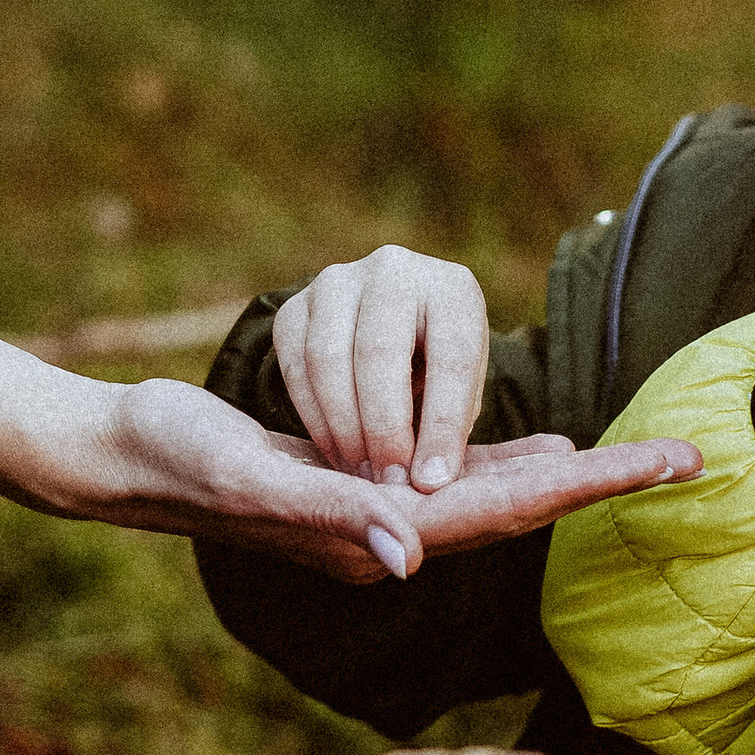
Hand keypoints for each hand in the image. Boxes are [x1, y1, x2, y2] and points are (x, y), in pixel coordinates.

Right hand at [0, 308, 697, 581]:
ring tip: (640, 460)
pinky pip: (455, 477)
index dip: (595, 486)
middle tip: (692, 458)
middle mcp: (393, 532)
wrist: (124, 456)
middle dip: (607, 483)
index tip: (672, 465)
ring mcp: (380, 512)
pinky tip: (541, 449)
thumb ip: (330, 510)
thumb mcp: (251, 474)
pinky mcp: (362, 482)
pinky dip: (507, 463)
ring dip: (569, 476)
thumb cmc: (179, 459)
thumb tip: (414, 548)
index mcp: (381, 532)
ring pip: (496, 493)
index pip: (511, 512)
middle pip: (523, 506)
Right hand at [272, 245, 492, 485]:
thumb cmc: (437, 370)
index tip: (431, 481)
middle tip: (388, 484)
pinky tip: (332, 452)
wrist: (390, 327)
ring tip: (360, 476)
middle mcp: (394, 270)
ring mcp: (337, 282)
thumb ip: (449, 430)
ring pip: (327, 359)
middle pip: (380, 354)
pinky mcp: (294, 306)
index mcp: (453, 289)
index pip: (451, 358)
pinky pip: (293, 366)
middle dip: (383, 430)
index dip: (441, 425)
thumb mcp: (461, 392)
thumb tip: (429, 482)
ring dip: (343, 429)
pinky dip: (311, 418)